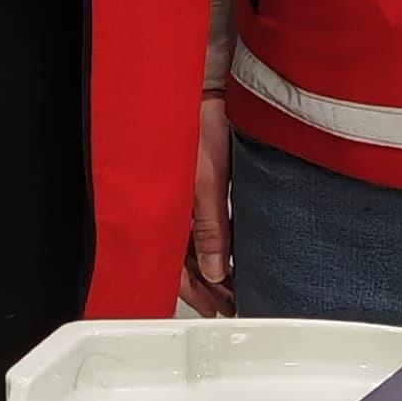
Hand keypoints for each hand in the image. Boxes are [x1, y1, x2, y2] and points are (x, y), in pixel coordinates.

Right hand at [182, 87, 235, 316]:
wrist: (207, 91)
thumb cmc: (199, 126)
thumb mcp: (207, 182)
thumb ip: (211, 226)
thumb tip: (215, 269)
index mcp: (166, 212)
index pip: (175, 268)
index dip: (195, 293)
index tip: (217, 308)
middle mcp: (171, 210)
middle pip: (185, 263)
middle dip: (207, 288)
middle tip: (231, 305)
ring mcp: (183, 202)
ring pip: (194, 249)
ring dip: (212, 270)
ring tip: (235, 288)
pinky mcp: (196, 190)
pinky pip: (201, 229)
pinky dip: (214, 247)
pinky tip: (230, 257)